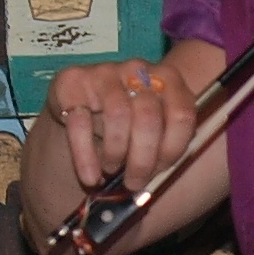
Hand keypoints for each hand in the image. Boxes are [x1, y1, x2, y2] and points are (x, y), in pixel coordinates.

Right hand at [45, 56, 200, 195]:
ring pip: (118, 114)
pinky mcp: (72, 82)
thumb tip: (159, 184)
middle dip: (142, 158)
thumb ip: (163, 145)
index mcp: (168, 79)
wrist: (81, 103)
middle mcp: (138, 70)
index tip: (161, 172)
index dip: (173, 148)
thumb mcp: (151, 129)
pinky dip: (85, 156)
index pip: (181, 114)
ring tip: (111, 171)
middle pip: (148, 116)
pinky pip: (80, 122)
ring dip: (116, 152)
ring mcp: (105, 72)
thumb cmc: (127, 122)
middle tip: (135, 183)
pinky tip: (90, 177)